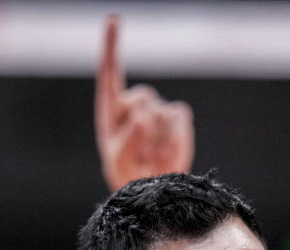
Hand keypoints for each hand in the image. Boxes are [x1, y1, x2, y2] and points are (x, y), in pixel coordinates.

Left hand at [95, 14, 193, 190]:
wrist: (154, 190)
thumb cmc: (128, 174)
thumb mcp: (118, 164)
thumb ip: (125, 143)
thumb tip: (141, 119)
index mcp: (111, 109)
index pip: (110, 72)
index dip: (111, 45)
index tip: (113, 19)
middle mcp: (134, 104)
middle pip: (140, 97)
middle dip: (141, 127)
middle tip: (138, 155)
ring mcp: (158, 109)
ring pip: (160, 113)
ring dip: (156, 141)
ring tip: (151, 159)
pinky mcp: (178, 117)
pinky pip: (179, 118)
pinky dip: (174, 138)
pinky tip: (167, 154)